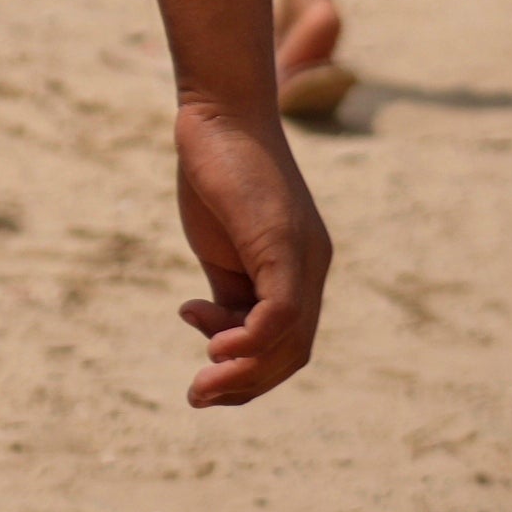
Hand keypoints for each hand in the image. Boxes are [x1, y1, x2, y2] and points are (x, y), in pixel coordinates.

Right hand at [170, 93, 329, 404]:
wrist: (219, 115)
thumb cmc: (216, 174)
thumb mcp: (222, 246)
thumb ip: (229, 291)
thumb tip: (218, 332)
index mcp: (298, 270)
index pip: (287, 343)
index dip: (247, 370)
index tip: (202, 363)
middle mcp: (312, 268)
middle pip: (292, 354)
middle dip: (245, 386)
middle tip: (199, 396)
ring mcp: (303, 257)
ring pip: (289, 342)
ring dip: (242, 374)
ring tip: (201, 384)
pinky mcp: (284, 245)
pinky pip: (281, 314)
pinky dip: (250, 341)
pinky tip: (214, 345)